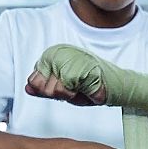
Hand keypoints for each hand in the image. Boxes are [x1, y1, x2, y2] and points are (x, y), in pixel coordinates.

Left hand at [29, 44, 147, 112]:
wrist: (120, 86)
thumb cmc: (93, 89)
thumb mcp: (65, 90)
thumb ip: (44, 88)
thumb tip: (27, 88)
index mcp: (54, 57)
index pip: (34, 80)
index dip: (44, 90)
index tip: (62, 91)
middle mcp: (59, 53)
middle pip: (41, 85)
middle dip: (56, 94)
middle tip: (73, 91)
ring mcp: (69, 58)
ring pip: (52, 87)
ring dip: (66, 95)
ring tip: (79, 89)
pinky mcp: (79, 65)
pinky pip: (66, 87)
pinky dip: (74, 94)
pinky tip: (83, 90)